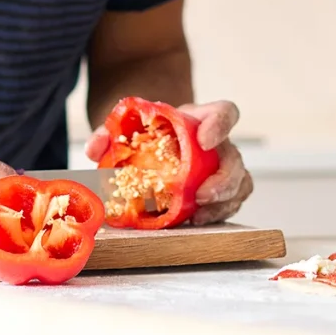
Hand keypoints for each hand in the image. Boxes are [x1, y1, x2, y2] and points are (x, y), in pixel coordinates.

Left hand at [83, 99, 252, 225]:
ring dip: (223, 202)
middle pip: (235, 157)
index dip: (221, 125)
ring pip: (240, 184)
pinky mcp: (220, 192)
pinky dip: (216, 214)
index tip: (205, 139)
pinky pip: (231, 203)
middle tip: (201, 194)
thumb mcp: (126, 127)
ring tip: (198, 215)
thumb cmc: (147, 134)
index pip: (225, 113)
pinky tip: (196, 222)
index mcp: (202, 119)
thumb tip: (95, 148)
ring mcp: (222, 169)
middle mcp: (219, 144)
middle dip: (224, 178)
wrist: (154, 144)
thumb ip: (109, 132)